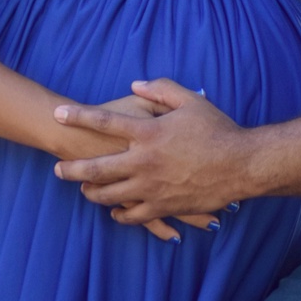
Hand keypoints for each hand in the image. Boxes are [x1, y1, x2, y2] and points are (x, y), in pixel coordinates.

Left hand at [54, 78, 248, 223]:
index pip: (103, 122)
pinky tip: (114, 210)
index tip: (58, 114)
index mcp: (149, 132)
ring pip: (108, 195)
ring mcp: (151, 187)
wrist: (242, 165)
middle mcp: (144, 161)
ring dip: (91, 192)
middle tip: (58, 168)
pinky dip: (119, 214)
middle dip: (71, 168)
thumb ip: (161, 89)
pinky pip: (132, 215)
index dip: (77, 117)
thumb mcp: (191, 101)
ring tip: (83, 189)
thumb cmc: (217, 130)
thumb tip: (135, 85)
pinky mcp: (163, 206)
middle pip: (95, 167)